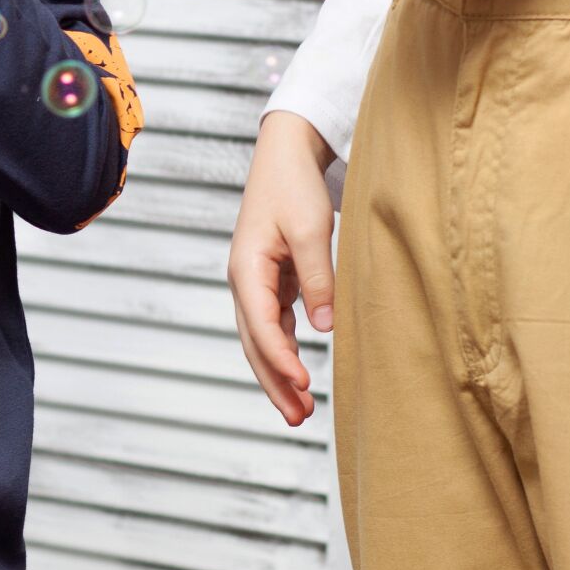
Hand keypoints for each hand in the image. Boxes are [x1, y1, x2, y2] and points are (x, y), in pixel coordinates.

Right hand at [228, 111, 335, 426]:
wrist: (286, 153)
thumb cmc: (294, 186)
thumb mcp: (309, 230)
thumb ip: (317, 279)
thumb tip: (324, 328)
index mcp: (246, 269)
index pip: (261, 325)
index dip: (281, 358)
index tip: (304, 383)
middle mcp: (244, 280)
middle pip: (255, 343)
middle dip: (275, 382)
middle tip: (300, 417)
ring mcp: (255, 282)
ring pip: (262, 339)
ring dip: (279, 373)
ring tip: (301, 409)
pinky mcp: (271, 279)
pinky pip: (274, 324)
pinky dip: (285, 350)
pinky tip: (300, 372)